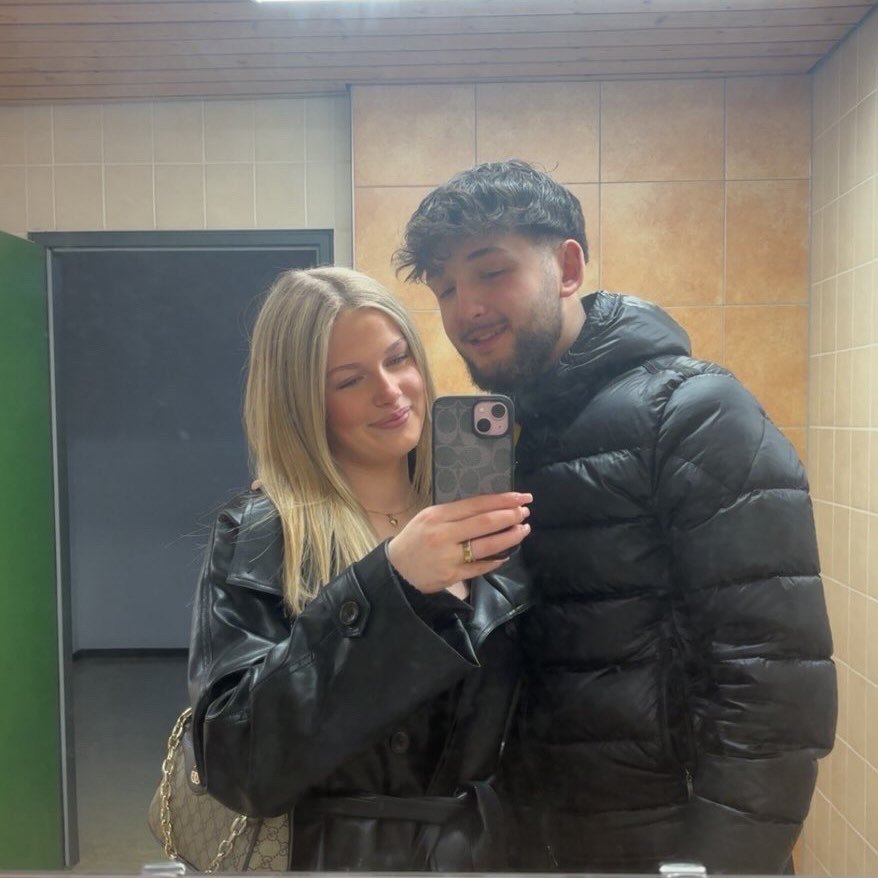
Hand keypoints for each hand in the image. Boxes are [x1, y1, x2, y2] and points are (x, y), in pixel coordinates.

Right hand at [387, 492, 531, 592]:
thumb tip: (491, 507)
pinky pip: (479, 567)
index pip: (476, 504)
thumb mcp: (430, 517)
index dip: (502, 500)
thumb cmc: (416, 538)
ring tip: (523, 530)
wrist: (397, 569)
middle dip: (510, 516)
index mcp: (438, 515)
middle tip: (525, 512)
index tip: (520, 497)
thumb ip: (456, 513)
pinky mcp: (451, 575)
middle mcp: (444, 534)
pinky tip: (506, 554)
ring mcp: (448, 556)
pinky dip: (495, 560)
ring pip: (487, 545)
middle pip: (485, 523)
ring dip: (510, 537)